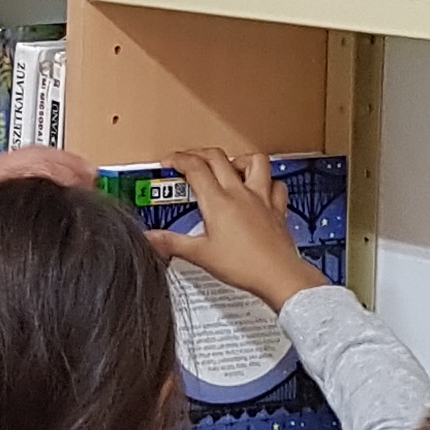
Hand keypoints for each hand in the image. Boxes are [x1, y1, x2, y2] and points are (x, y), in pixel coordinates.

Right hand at [152, 146, 327, 308]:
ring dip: (239, 159)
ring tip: (229, 166)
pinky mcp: (278, 208)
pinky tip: (261, 187)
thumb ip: (172, 243)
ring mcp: (262, 198)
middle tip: (189, 160)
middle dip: (199, 153)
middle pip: (218, 157)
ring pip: (255, 162)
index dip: (178, 159)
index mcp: (218, 202)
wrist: (278, 276)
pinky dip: (268, 181)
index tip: (169, 162)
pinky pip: (277, 184)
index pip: (195, 167)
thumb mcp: (200, 255)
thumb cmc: (244, 266)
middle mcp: (241, 194)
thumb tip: (151, 237)